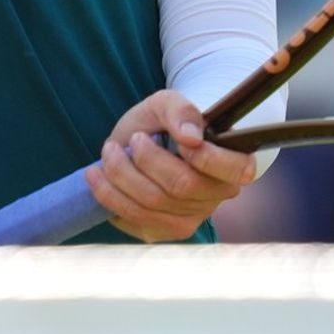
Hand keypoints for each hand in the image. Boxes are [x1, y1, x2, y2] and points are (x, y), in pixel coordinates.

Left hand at [82, 90, 254, 242]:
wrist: (141, 142)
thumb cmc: (162, 122)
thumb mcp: (168, 103)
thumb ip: (181, 111)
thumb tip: (191, 137)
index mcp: (233, 164)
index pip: (235, 170)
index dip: (206, 157)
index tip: (179, 140)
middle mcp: (216, 197)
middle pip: (181, 186)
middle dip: (147, 159)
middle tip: (133, 138)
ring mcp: (190, 218)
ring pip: (151, 203)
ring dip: (119, 174)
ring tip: (108, 151)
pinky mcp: (161, 230)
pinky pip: (133, 219)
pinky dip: (109, 195)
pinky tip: (98, 177)